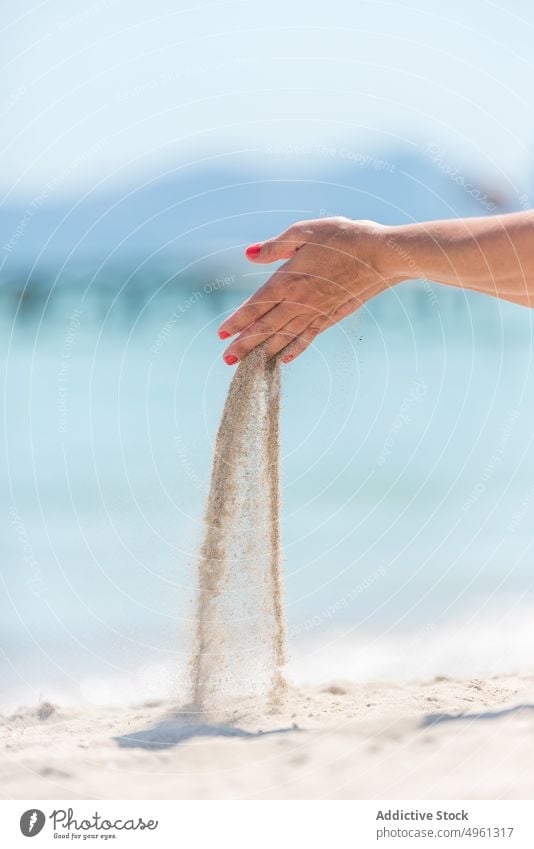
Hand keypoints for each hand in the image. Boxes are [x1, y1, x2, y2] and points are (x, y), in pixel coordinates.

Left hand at [218, 217, 394, 363]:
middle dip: (244, 344)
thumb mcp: (305, 232)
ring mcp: (316, 311)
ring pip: (284, 336)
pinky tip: (286, 359)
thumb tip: (248, 255)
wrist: (382, 254)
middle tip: (227, 359)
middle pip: (265, 327)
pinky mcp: (332, 315)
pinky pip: (309, 337)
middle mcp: (299, 301)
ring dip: (264, 351)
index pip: (255, 306)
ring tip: (247, 365)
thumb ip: (275, 246)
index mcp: (288, 279)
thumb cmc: (344, 237)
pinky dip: (296, 348)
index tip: (221, 335)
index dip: (237, 321)